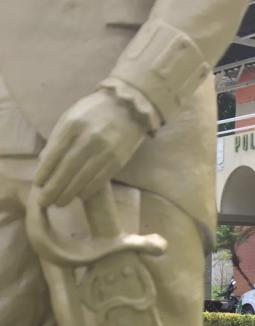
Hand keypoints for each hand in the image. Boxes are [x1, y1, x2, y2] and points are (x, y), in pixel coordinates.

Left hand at [35, 90, 146, 206]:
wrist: (129, 107)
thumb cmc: (94, 111)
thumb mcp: (72, 116)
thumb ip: (58, 137)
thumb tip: (44, 162)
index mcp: (73, 126)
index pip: (55, 154)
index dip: (45, 172)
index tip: (38, 184)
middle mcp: (89, 139)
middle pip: (68, 169)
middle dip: (54, 188)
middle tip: (45, 201)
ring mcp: (106, 150)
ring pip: (84, 177)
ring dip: (70, 193)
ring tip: (59, 203)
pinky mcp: (118, 159)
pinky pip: (101, 179)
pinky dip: (89, 190)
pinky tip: (80, 196)